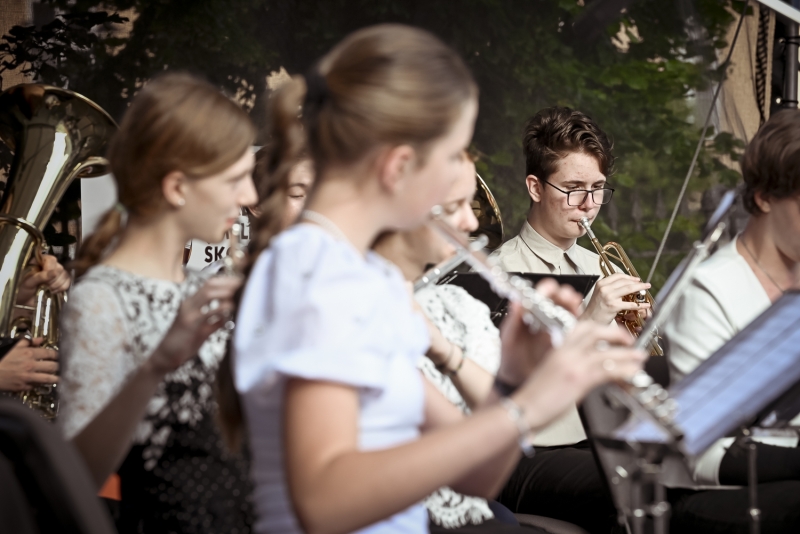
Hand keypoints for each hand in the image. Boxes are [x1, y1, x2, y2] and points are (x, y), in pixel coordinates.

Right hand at [0, 338, 58, 391]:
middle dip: (59, 366)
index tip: (60, 356)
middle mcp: (31, 366)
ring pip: (49, 378)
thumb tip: (39, 339)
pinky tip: (44, 383)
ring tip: (60, 377)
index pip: (50, 353)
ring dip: (56, 378)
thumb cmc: (1, 359)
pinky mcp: (24, 387)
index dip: (58, 355)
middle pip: (53, 366)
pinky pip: (37, 386)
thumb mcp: (14, 347)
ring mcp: (28, 377)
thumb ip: (28, 342)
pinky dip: (41, 384)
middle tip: (62, 366)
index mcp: (29, 354)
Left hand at [17, 254, 70, 304]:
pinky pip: (68, 282)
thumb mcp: (27, 283)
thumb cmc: (21, 290)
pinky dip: (62, 288)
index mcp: (38, 262)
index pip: (51, 260)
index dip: (50, 269)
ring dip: (57, 285)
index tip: (44, 280)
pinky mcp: (61, 282)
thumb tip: (55, 273)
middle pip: (60, 268)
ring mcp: (56, 274)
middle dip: (53, 280)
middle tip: (44, 286)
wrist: (23, 302)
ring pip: (65, 275)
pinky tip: (53, 292)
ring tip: (48, 290)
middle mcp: (49, 265)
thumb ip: (40, 277)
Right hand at [146, 276, 241, 374]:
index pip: (208, 284)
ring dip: (226, 295)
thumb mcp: (197, 324)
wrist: (165, 356)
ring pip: (208, 296)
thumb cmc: (183, 340)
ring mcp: (190, 316)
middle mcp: (189, 306)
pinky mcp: (193, 329)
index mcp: (190, 303)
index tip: (240, 282)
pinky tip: (229, 317)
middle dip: (228, 284)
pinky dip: (223, 316)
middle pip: (209, 286)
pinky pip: (211, 318)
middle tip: (243, 286)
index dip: (225, 281)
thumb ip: (212, 317)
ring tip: (237, 299)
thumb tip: (229, 311)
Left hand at [496, 278, 582, 384]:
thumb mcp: (509, 339)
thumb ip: (513, 321)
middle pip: (556, 300)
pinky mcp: (564, 340)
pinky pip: (573, 327)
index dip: (545, 289)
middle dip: (562, 294)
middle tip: (565, 295)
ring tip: (573, 302)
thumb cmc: (510, 359)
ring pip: (566, 310)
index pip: (539, 296)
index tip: (548, 288)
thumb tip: (516, 301)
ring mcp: (554, 329)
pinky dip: (577, 319)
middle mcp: (543, 318)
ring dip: (571, 303)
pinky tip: (577, 316)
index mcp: (528, 314)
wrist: (517, 380)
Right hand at [514, 321, 645, 430]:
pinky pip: (607, 370)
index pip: (581, 328)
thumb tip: (587, 372)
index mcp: (557, 350)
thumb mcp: (551, 375)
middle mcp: (565, 353)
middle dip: (616, 334)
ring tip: (638, 358)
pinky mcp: (579, 379)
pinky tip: (632, 374)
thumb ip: (569, 368)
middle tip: (629, 342)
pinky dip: (624, 370)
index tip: (613, 334)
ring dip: (627, 354)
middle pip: (595, 331)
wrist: (521, 410)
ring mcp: (573, 365)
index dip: (601, 328)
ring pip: (606, 351)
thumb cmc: (533, 398)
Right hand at [581, 273, 650, 324]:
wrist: (589, 320)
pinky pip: (630, 304)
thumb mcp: (599, 294)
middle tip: (644, 284)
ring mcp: (609, 297)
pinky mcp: (613, 306)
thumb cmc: (595, 309)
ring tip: (646, 288)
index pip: (617, 275)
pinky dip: (640, 304)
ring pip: (628, 288)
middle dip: (637, 282)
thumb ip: (609, 288)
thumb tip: (624, 285)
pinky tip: (645, 305)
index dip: (629, 276)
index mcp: (601, 284)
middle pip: (624, 281)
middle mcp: (604, 288)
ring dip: (640, 288)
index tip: (636, 279)